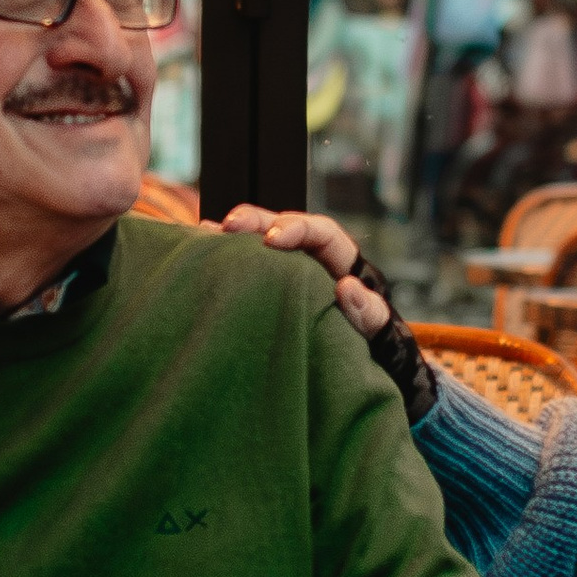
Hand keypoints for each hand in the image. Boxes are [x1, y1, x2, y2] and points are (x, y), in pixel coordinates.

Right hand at [215, 204, 389, 341]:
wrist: (354, 356)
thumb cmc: (368, 335)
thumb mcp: (376, 327)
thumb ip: (368, 311)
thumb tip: (346, 289)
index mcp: (339, 257)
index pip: (320, 230)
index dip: (296, 228)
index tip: (272, 239)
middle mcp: (309, 255)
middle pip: (282, 225)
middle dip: (256, 221)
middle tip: (230, 227)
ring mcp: (284, 267)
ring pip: (259, 241)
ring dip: (235, 236)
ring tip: (208, 235)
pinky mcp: (265, 281)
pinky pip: (245, 261)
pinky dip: (225, 254)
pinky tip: (200, 248)